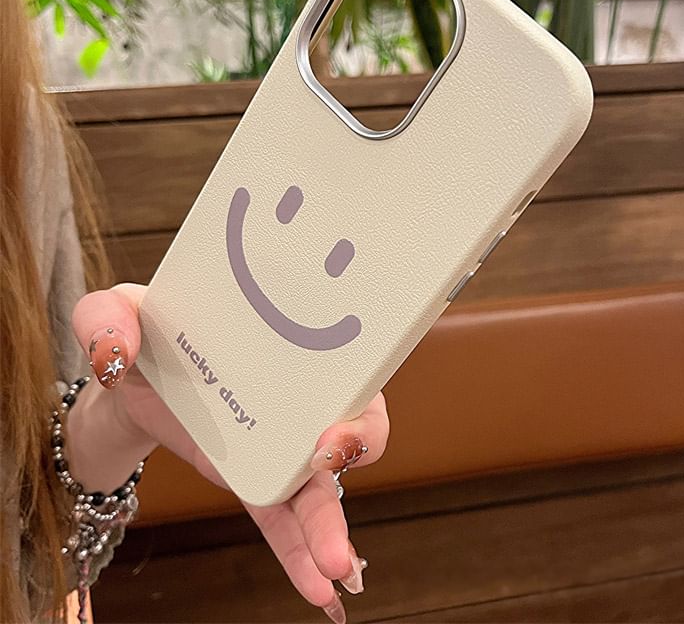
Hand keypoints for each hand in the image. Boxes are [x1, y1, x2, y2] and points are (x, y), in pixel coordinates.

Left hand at [71, 283, 389, 623]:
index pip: (339, 353)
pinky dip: (300, 554)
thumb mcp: (117, 311)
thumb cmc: (143, 335)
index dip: (353, 380)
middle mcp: (293, 391)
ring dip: (333, 524)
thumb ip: (107, 318)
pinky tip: (318, 590)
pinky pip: (284, 519)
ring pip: (321, 484)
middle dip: (358, 443)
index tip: (331, 408)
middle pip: (350, 416)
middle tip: (331, 462)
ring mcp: (276, 441)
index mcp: (280, 341)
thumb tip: (116, 353)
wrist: (126, 385)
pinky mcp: (252, 480)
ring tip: (336, 568)